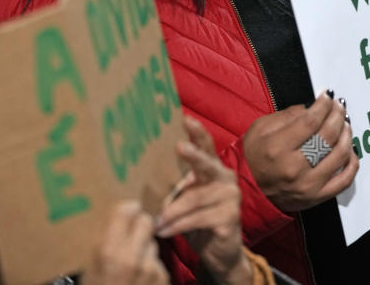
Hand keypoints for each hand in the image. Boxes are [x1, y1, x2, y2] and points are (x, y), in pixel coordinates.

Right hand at [80, 201, 167, 284]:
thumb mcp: (90, 265)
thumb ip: (106, 238)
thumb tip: (123, 211)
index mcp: (109, 251)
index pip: (128, 210)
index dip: (127, 210)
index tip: (126, 212)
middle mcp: (133, 257)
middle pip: (146, 222)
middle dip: (140, 225)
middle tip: (130, 234)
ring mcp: (151, 270)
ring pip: (153, 243)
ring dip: (145, 249)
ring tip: (131, 264)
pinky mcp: (163, 280)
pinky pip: (158, 262)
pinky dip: (151, 267)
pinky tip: (139, 279)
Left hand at [156, 117, 251, 284]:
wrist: (218, 251)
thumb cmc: (195, 219)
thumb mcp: (184, 198)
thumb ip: (174, 184)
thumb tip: (139, 173)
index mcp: (213, 168)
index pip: (206, 146)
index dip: (197, 132)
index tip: (185, 118)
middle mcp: (225, 178)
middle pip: (206, 164)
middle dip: (192, 155)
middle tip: (179, 146)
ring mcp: (230, 198)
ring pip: (195, 199)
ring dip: (171, 211)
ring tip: (153, 220)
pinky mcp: (230, 218)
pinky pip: (197, 219)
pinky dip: (177, 226)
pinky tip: (164, 232)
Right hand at [242, 93, 357, 211]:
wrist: (247, 191)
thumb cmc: (251, 157)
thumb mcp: (260, 129)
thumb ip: (287, 116)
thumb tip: (312, 107)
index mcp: (278, 147)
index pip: (310, 121)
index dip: (323, 105)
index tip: (328, 95)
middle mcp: (294, 167)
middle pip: (327, 136)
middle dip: (337, 115)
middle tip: (339, 105)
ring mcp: (308, 185)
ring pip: (340, 155)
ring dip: (347, 135)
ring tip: (345, 123)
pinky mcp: (317, 197)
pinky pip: (344, 180)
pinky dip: (352, 163)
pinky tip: (350, 150)